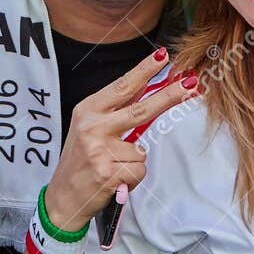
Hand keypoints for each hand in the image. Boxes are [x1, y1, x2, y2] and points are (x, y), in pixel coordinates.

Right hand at [41, 49, 197, 232]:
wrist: (63, 197)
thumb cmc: (80, 161)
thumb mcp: (89, 128)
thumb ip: (115, 111)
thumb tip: (146, 89)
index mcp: (88, 110)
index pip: (122, 87)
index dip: (144, 71)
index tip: (162, 56)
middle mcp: (92, 126)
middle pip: (140, 109)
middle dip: (169, 96)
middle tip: (190, 83)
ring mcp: (100, 150)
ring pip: (142, 150)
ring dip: (133, 161)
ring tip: (112, 167)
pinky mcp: (108, 173)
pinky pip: (139, 170)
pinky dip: (132, 178)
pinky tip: (114, 180)